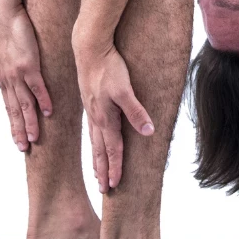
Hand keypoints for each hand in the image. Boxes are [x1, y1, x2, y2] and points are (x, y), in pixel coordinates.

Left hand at [0, 6, 52, 151]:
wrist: (1, 11)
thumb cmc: (4, 27)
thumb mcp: (2, 49)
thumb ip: (9, 64)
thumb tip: (13, 69)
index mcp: (2, 77)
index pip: (8, 105)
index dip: (13, 122)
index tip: (17, 137)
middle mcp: (7, 79)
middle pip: (14, 110)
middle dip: (18, 130)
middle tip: (23, 148)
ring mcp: (17, 74)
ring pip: (24, 104)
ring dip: (29, 122)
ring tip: (34, 138)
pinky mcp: (28, 64)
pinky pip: (37, 87)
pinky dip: (42, 101)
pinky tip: (48, 113)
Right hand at [76, 44, 154, 192]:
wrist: (89, 48)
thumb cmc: (108, 67)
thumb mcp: (125, 90)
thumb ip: (136, 111)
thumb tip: (148, 131)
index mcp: (105, 118)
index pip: (112, 149)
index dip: (115, 168)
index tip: (114, 186)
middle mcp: (96, 117)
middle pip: (100, 150)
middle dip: (102, 170)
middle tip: (103, 190)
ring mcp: (91, 110)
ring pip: (94, 141)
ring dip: (97, 159)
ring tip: (97, 173)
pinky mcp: (90, 101)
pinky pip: (92, 129)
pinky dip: (93, 142)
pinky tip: (95, 141)